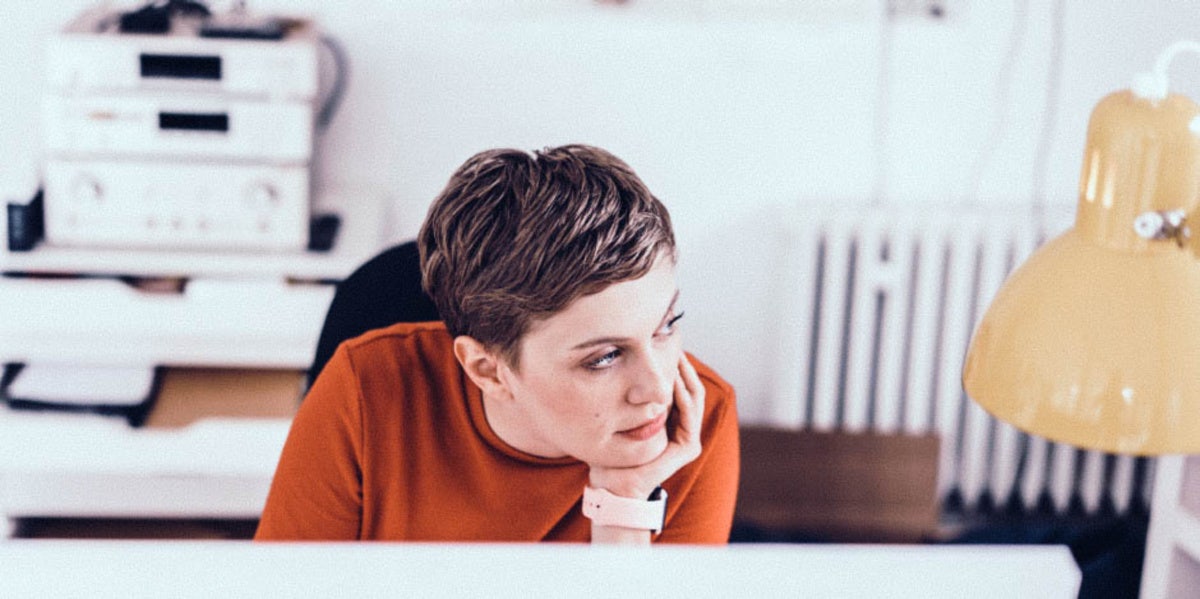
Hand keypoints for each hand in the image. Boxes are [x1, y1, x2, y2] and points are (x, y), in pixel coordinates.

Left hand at [588, 354, 705, 498]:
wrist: (613, 483)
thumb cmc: (612, 451)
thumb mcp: (620, 416)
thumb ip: (626, 397)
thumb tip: (616, 367)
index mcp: (670, 420)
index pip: (679, 386)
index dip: (675, 365)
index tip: (664, 344)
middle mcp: (683, 428)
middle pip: (690, 388)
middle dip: (683, 366)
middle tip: (674, 344)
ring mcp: (689, 439)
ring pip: (694, 398)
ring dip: (685, 376)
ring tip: (676, 356)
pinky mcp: (688, 447)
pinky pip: (689, 416)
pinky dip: (683, 396)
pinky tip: (674, 381)